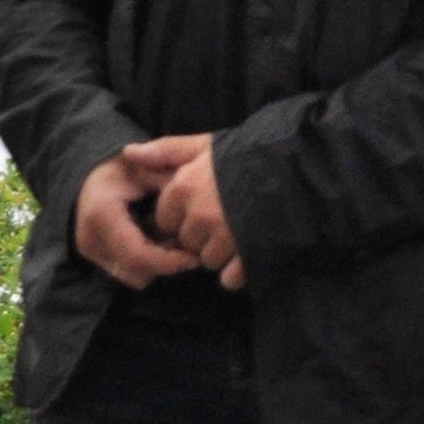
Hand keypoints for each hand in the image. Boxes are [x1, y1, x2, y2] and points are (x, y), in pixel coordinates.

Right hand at [73, 149, 201, 290]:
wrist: (91, 173)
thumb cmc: (123, 167)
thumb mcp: (148, 167)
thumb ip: (169, 184)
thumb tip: (196, 204)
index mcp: (103, 214)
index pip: (138, 255)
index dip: (169, 261)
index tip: (194, 257)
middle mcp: (90, 238)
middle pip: (136, 271)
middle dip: (165, 264)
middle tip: (187, 247)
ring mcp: (90, 250)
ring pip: (132, 276)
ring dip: (156, 266)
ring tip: (172, 242)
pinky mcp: (93, 256)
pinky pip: (126, 271)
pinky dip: (145, 264)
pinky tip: (157, 243)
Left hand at [123, 134, 246, 290]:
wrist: (295, 164)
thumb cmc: (246, 152)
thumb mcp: (204, 145)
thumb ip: (166, 150)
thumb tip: (128, 152)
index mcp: (183, 189)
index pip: (164, 220)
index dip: (180, 216)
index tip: (200, 207)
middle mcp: (199, 215)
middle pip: (185, 242)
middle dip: (199, 236)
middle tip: (222, 219)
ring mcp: (224, 237)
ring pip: (206, 260)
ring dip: (219, 253)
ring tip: (238, 233)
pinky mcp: (247, 255)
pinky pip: (229, 278)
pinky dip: (236, 272)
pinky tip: (247, 253)